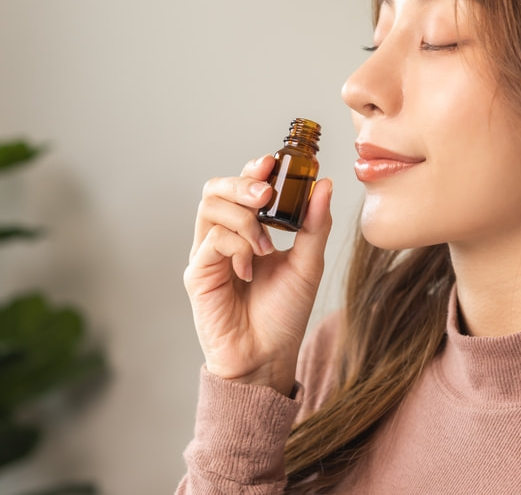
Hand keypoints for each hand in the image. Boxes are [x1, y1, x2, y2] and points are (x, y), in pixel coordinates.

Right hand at [184, 156, 332, 395]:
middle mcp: (223, 237)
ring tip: (266, 244)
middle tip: (267, 194)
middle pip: (216, 188)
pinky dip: (236, 246)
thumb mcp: (308, 264)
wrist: (268, 358)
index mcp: (248, 230)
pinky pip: (211, 240)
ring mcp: (207, 254)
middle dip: (242, 183)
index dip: (253, 170)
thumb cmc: (284, 314)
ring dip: (244, 217)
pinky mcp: (197, 274)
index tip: (273, 162)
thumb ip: (314, 225)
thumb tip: (324, 183)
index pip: (242, 187)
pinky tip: (249, 268)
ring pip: (210, 207)